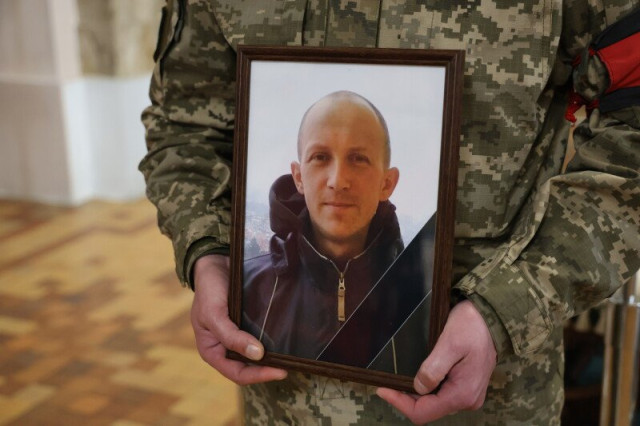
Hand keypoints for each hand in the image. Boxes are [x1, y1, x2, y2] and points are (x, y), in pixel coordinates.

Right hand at [191, 254, 286, 384]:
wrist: (215, 262)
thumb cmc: (208, 290)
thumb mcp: (214, 314)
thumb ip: (231, 337)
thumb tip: (257, 355)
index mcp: (213, 351)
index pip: (237, 373)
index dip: (258, 376)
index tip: (280, 371)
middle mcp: (227, 347)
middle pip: (250, 367)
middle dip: (268, 368)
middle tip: (292, 364)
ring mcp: (239, 335)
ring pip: (258, 354)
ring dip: (273, 356)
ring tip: (292, 354)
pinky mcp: (250, 323)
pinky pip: (262, 336)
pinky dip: (273, 340)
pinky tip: (287, 337)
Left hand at [377, 300, 496, 423]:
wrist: (491, 317)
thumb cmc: (471, 326)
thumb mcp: (449, 344)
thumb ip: (433, 369)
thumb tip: (418, 387)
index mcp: (462, 394)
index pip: (423, 412)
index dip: (400, 403)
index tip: (382, 388)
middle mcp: (467, 400)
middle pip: (428, 410)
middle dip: (405, 399)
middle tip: (387, 383)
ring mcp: (468, 394)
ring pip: (434, 403)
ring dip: (415, 394)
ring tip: (397, 380)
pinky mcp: (466, 386)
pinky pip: (441, 394)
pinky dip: (426, 389)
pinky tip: (416, 376)